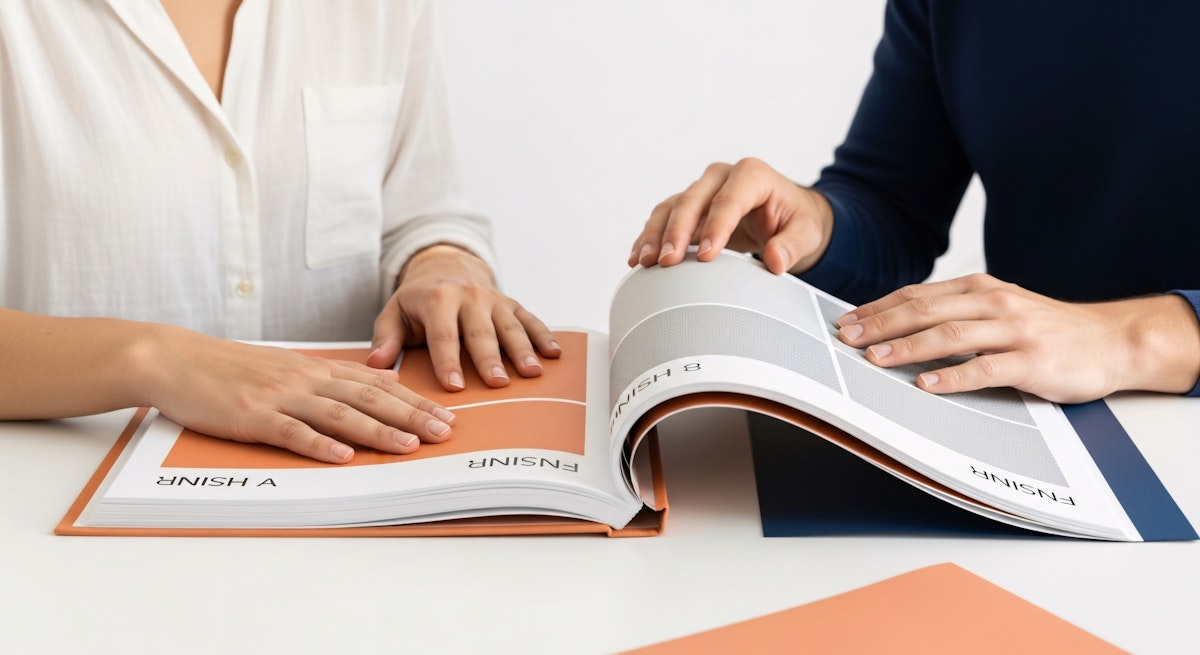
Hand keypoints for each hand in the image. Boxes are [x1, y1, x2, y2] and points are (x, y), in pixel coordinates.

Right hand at [143, 330, 456, 463]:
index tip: (445, 414)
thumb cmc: (233, 369)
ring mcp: (280, 396)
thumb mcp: (290, 368)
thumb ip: (331, 379)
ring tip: (408, 446)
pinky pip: (291, 431)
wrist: (177, 359)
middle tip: (443, 433)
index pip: (377, 384)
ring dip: (377, 430)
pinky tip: (343, 456)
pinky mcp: (253, 415)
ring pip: (339, 413)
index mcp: (317, 368)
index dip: (414, 400)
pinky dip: (319, 444)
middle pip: (369, 397)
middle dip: (411, 416)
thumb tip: (377, 386)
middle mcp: (306, 378)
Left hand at [367, 244, 560, 390]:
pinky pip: (530, 320)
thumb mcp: (393, 313)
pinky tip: (555, 355)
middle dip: (489, 359)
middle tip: (497, 384)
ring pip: (510, 327)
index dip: (448, 361)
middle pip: (481, 332)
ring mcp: (494, 300)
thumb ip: (385, 337)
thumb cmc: (417, 301)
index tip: (455, 386)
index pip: (443, 335)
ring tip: (532, 373)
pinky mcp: (512, 304)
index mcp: (437, 299)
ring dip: (522, 350)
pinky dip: (544, 336)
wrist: (446, 268)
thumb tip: (377, 363)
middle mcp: (469, 297)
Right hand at [628, 158, 834, 274]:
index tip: (708, 256)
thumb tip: (775, 261)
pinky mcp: (690, 208)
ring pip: (671, 207)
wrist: (786, 216)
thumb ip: (792, 246)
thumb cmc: (796, 221)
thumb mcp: (806, 233)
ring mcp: (702, 191)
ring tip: (644, 262)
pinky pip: (663, 219)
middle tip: (667, 261)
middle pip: (693, 199)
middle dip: (677, 231)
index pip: (730, 199)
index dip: (717, 226)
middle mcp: (722, 177)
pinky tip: (638, 258)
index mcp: (753, 175)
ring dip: (655, 234)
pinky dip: (649, 238)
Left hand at [834, 273, 1199, 402]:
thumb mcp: (1001, 309)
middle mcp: (994, 303)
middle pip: (926, 310)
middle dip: (882, 324)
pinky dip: (954, 376)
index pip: (919, 294)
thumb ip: (959, 313)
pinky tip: (928, 384)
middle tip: (848, 339)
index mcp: (981, 289)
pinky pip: (986, 368)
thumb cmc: (1050, 329)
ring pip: (950, 335)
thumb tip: (903, 327)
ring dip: (909, 347)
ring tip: (876, 359)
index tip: (847, 320)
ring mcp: (1014, 331)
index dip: (879, 307)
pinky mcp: (1032, 361)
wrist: (1113, 340)